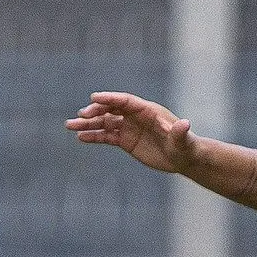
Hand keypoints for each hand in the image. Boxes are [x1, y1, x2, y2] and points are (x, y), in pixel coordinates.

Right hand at [66, 92, 196, 173]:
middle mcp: (136, 117)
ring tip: (70, 126)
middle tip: (81, 115)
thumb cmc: (185, 147)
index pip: (125, 101)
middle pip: (111, 109)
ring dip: (88, 123)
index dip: (110, 98)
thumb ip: (180, 132)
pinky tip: (81, 138)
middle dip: (95, 111)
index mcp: (148, 111)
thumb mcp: (183, 141)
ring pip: (105, 122)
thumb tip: (185, 124)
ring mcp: (129, 128)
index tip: (94, 97)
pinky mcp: (126, 141)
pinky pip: (106, 136)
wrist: (183, 158)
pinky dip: (94, 136)